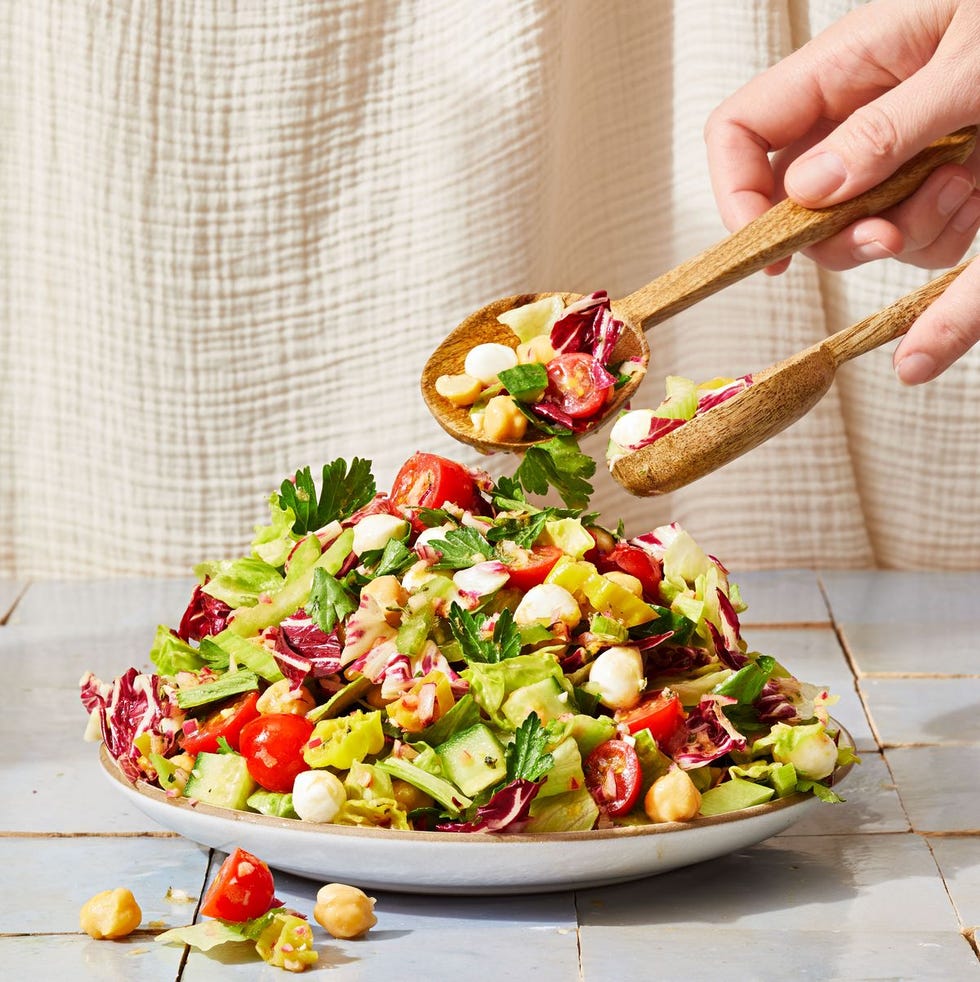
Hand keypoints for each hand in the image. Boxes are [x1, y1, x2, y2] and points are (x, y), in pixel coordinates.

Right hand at [704, 0, 979, 383]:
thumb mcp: (970, 63)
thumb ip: (888, 127)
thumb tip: (810, 191)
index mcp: (841, 67)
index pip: (739, 132)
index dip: (735, 191)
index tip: (767, 244)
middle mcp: (853, 116)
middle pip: (794, 205)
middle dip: (837, 235)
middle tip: (889, 236)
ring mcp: (890, 152)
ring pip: (854, 230)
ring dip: (907, 232)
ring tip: (964, 183)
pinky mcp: (929, 178)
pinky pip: (913, 237)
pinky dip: (945, 233)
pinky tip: (976, 193)